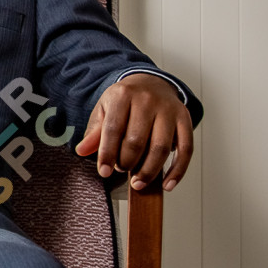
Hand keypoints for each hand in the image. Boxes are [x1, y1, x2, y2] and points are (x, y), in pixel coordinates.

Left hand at [73, 72, 194, 191]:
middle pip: (137, 140)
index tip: (104, 172)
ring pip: (161, 147)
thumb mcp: (105, 109)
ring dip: (148, 171)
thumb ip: (94, 131)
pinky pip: (186, 149)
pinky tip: (167, 184)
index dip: (107, 153)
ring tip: (138, 182)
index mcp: (123, 95)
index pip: (113, 128)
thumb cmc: (125, 101)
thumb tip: (82, 151)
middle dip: (126, 162)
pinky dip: (178, 171)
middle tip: (121, 169)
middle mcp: (148, 100)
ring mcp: (169, 110)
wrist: (151, 82)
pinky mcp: (185, 119)